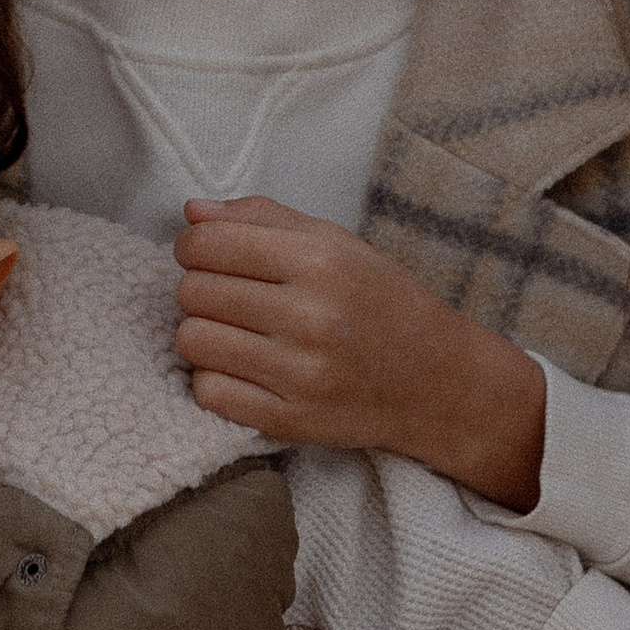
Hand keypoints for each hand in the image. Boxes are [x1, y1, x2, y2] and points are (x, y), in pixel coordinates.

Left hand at [174, 198, 548, 507]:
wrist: (438, 381)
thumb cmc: (384, 302)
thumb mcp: (338, 243)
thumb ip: (264, 218)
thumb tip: (191, 210)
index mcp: (320, 261)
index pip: (207, 243)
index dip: (193, 244)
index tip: (205, 252)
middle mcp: (309, 316)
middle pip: (193, 292)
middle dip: (199, 287)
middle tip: (227, 294)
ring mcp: (299, 373)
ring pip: (193, 342)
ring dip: (202, 333)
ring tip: (233, 330)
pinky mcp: (291, 419)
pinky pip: (208, 392)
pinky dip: (212, 378)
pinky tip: (241, 367)